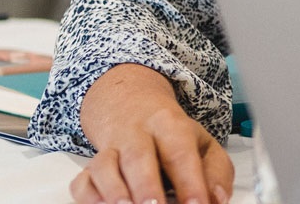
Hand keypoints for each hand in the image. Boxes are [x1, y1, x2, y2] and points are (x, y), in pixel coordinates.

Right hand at [72, 63, 234, 203]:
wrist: (130, 105)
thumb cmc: (171, 135)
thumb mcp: (202, 144)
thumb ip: (216, 171)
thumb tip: (218, 198)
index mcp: (170, 126)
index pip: (180, 152)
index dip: (190, 181)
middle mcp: (137, 135)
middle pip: (138, 157)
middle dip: (146, 186)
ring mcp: (110, 150)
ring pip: (105, 166)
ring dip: (114, 191)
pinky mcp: (90, 167)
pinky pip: (81, 181)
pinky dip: (88, 195)